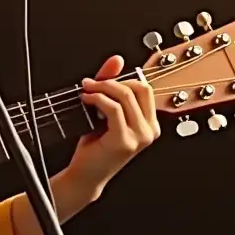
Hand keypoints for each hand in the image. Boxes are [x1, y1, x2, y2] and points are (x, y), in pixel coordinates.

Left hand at [65, 54, 159, 202]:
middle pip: (137, 88)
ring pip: (124, 96)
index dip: (121, 80)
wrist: (86, 174)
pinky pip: (113, 108)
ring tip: (86, 93)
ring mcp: (139, 136)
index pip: (144, 88)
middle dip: (110, 82)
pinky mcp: (124, 140)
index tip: (101, 81)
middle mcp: (149, 130)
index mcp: (149, 123)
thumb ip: (110, 86)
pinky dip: (97, 99)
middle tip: (91, 85)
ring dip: (100, 89)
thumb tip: (117, 60)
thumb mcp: (105, 112)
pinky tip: (86, 101)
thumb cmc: (95, 146)